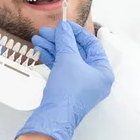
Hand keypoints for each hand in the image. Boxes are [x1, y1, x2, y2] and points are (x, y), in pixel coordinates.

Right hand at [15, 21, 114, 139]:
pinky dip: (51, 58)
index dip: (76, 32)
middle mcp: (94, 77)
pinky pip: (62, 68)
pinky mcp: (68, 87)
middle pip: (77, 51)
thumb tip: (63, 27)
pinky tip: (39, 50)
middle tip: (45, 31)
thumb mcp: (68, 59)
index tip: (63, 24)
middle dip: (59, 40)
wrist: (55, 116)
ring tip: (37, 38)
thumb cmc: (68, 88)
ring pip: (67, 59)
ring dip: (52, 47)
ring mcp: (81, 83)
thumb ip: (66, 40)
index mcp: (102, 70)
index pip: (91, 44)